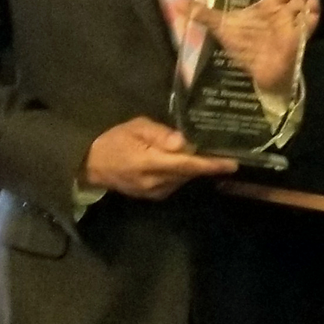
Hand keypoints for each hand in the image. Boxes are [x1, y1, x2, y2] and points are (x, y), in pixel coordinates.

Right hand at [83, 117, 237, 199]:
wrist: (90, 165)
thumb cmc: (114, 140)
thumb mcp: (136, 127)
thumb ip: (160, 134)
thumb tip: (183, 141)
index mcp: (150, 163)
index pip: (187, 165)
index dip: (211, 164)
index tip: (232, 163)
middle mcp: (155, 182)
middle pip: (189, 173)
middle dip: (208, 164)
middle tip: (227, 150)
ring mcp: (154, 192)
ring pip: (184, 180)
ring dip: (196, 168)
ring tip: (211, 153)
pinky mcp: (153, 196)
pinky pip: (175, 184)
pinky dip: (183, 173)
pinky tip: (186, 161)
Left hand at [191, 0, 320, 96]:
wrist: (256, 72)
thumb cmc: (243, 48)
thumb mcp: (220, 27)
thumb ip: (202, 14)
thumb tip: (174, 2)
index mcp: (269, 7)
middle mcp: (283, 13)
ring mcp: (292, 25)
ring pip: (305, 7)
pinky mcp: (298, 39)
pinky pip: (309, 26)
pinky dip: (313, 17)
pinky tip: (311, 11)